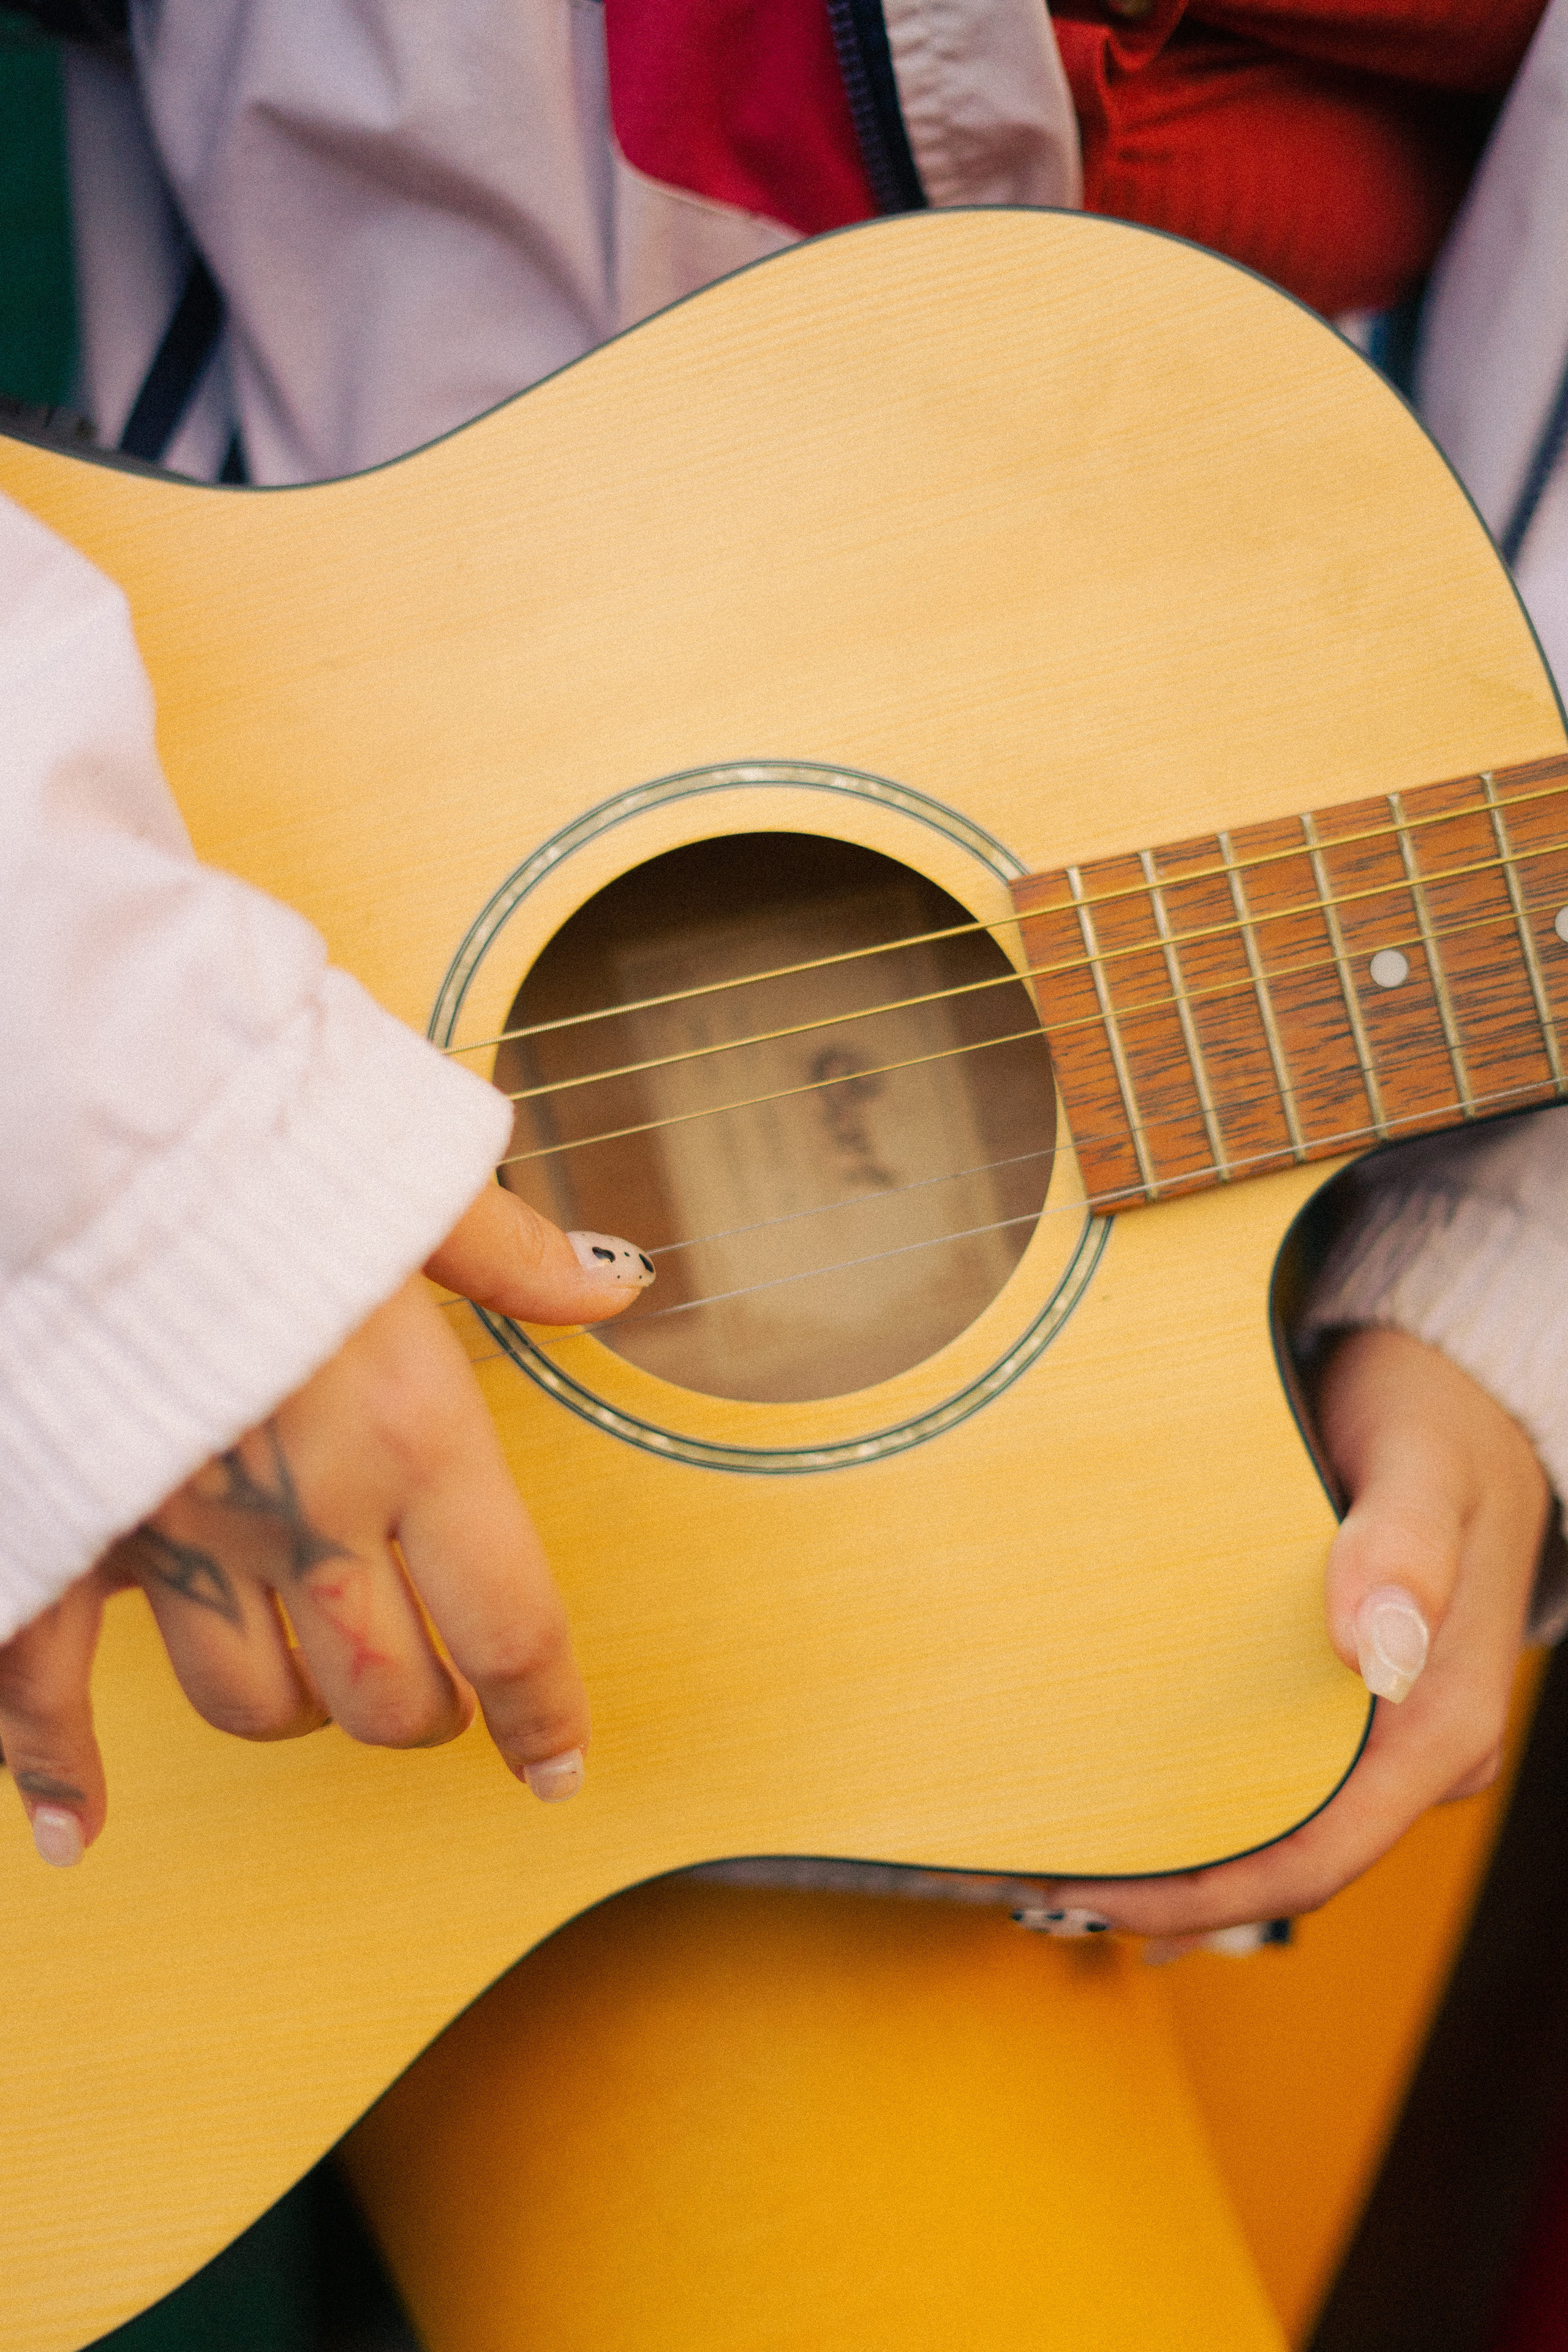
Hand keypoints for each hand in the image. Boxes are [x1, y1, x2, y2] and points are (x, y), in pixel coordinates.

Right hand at [0, 1187, 651, 1864]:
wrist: (86, 1122)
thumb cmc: (249, 1140)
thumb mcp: (409, 1179)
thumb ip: (511, 1254)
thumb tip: (614, 1280)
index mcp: (409, 1431)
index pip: (509, 1628)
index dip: (543, 1717)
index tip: (559, 1765)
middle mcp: (301, 1506)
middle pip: (386, 1693)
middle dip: (423, 1714)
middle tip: (434, 1698)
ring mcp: (173, 1533)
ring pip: (250, 1700)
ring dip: (294, 1711)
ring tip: (312, 1685)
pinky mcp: (62, 1527)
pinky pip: (44, 1690)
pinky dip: (52, 1772)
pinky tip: (71, 1831)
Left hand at [1030, 1327, 1551, 1941]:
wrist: (1464, 1393)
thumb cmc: (1435, 1419)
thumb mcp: (1423, 1463)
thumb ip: (1403, 1547)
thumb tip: (1368, 1645)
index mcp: (1443, 1719)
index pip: (1321, 1855)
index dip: (1210, 1893)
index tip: (1100, 1894)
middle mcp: (1424, 1747)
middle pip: (1297, 1869)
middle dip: (1177, 1897)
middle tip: (1043, 1892)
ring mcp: (1393, 1733)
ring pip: (1289, 1838)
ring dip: (1187, 1868)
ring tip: (1064, 1872)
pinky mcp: (1359, 1705)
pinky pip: (1288, 1790)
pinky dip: (1211, 1820)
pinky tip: (1135, 1831)